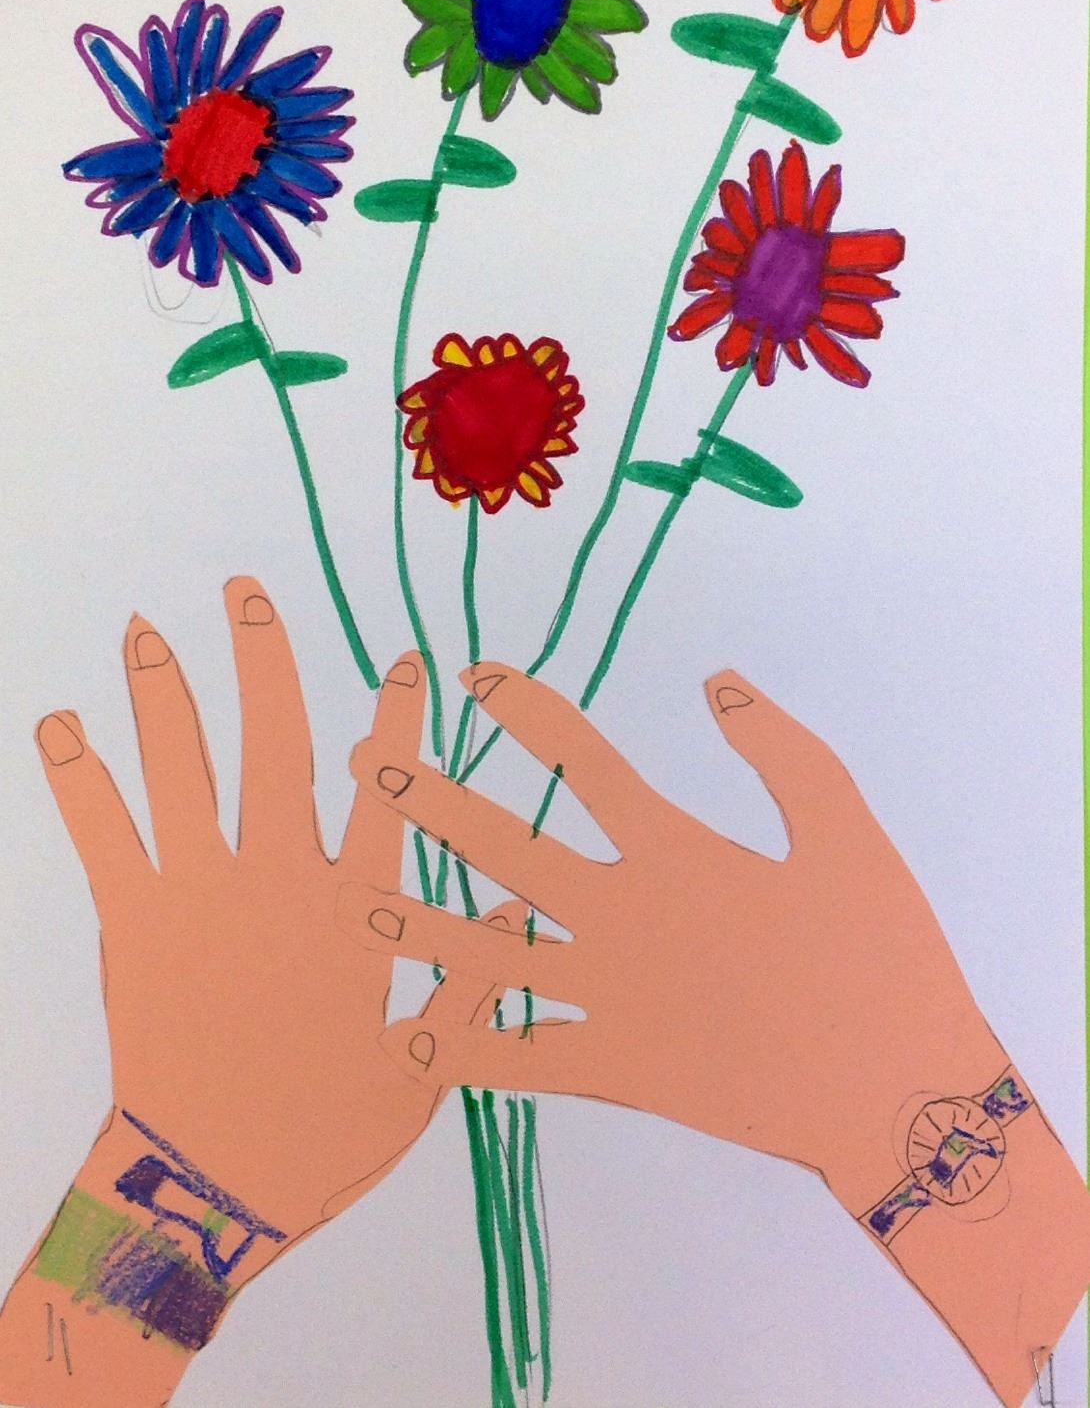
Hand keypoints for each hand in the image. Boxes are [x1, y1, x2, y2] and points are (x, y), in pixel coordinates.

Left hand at [0, 581, 507, 1407]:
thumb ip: (470, 984)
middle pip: (273, 746)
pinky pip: (102, 833)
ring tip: (145, 630)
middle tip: (243, 591)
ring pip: (182, 771)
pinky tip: (57, 723)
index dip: (399, 720)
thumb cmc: (323, 1134)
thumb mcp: (423, 1070)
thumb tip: (523, 914)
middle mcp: (277, 879)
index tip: (404, 659)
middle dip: (260, 661)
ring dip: (165, 694)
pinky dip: (78, 776)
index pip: (390, 792)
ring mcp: (200, 893)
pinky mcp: (134, 922)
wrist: (210, 1188)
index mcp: (354, 908)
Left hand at [351, 661, 1001, 1195]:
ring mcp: (610, 999)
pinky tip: (409, 1046)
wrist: (893, 1089)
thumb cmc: (877, 950)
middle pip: (504, 849)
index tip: (474, 674)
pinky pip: (522, 1061)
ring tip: (359, 906)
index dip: (525, 708)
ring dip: (421, 928)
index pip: (581, 758)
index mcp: (675, 850)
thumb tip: (718, 678)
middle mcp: (622, 916)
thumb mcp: (845, 826)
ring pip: (490, 955)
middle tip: (369, 765)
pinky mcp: (616, 1072)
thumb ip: (779, 749)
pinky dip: (464, 1055)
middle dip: (431, 802)